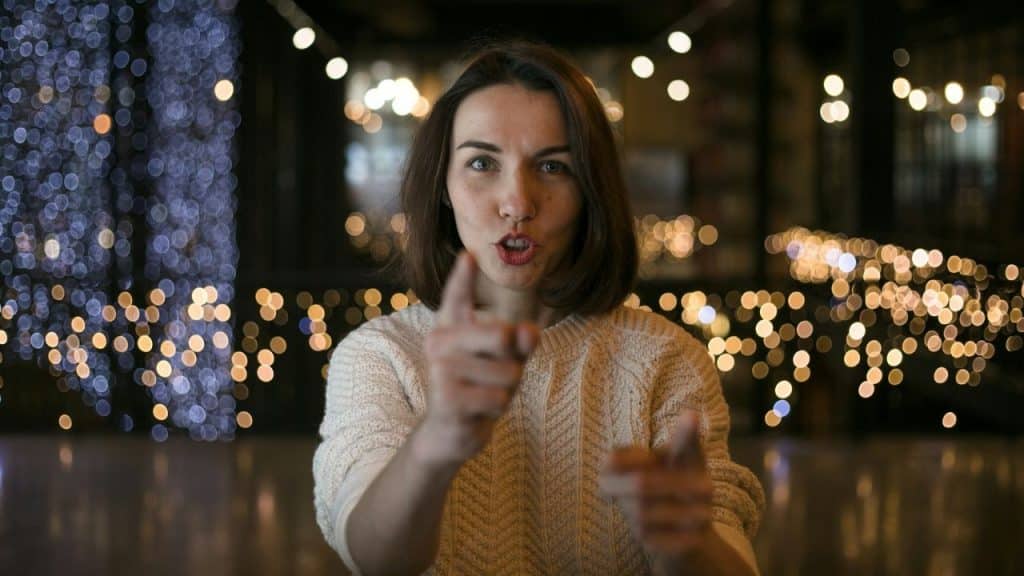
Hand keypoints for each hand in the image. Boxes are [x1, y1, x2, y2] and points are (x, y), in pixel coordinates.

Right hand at [415, 250, 538, 465]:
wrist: (450, 432)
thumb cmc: (480, 389)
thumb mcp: (506, 362)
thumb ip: (522, 344)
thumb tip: (530, 331)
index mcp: (450, 327)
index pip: (457, 297)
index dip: (463, 277)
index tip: (469, 254)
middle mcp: (439, 342)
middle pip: (503, 336)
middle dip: (513, 363)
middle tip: (495, 377)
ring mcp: (440, 369)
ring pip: (507, 374)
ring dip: (505, 393)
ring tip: (483, 397)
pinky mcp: (445, 398)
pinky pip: (498, 399)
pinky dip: (496, 410)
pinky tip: (476, 413)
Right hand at [598, 411, 713, 564]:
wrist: (690, 519)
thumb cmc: (683, 476)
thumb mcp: (686, 455)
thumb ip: (685, 438)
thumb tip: (692, 414)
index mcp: (617, 464)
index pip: (616, 458)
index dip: (643, 459)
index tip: (668, 460)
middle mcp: (615, 490)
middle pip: (639, 484)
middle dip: (677, 485)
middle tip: (709, 488)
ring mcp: (628, 516)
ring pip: (649, 513)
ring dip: (685, 512)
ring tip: (707, 511)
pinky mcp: (643, 541)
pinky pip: (660, 539)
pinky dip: (683, 535)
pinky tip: (698, 531)